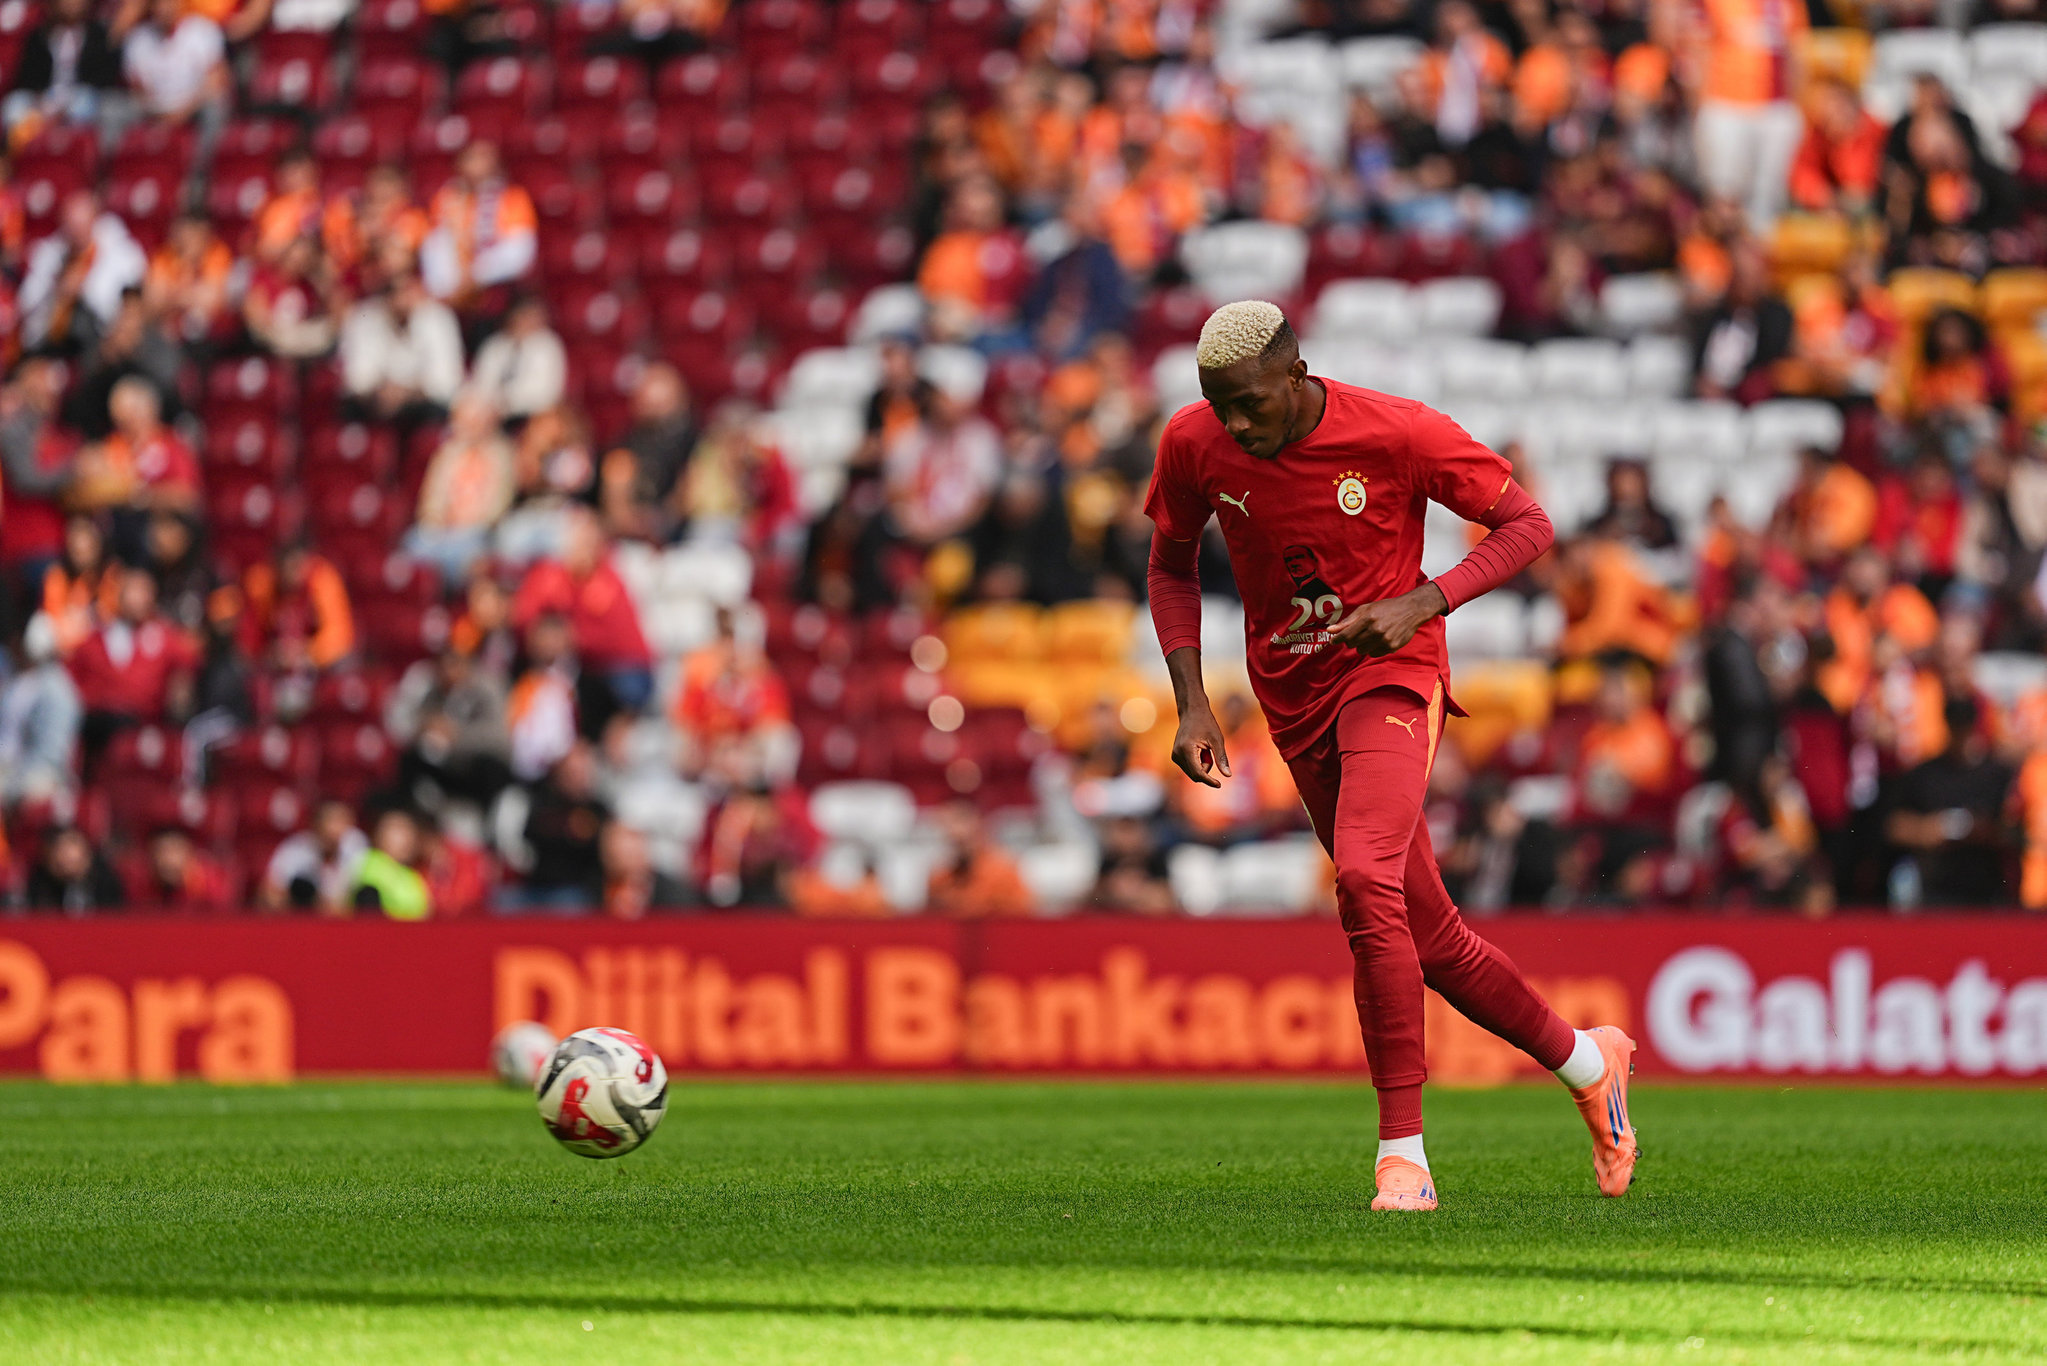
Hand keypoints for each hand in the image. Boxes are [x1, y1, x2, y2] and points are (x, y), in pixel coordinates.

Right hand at [1170, 698, 1230, 787]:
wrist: (1192, 712)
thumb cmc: (1206, 723)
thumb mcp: (1217, 740)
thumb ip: (1221, 758)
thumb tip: (1228, 775)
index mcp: (1186, 750)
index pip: (1198, 773)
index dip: (1209, 780)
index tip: (1219, 784)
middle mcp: (1177, 754)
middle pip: (1195, 774)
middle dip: (1207, 768)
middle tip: (1210, 752)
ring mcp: (1174, 756)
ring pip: (1193, 772)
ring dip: (1203, 765)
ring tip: (1205, 748)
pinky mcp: (1175, 756)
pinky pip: (1190, 767)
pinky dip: (1198, 762)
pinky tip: (1200, 749)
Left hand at [1328, 583, 1446, 656]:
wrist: (1411, 610)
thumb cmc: (1386, 608)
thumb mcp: (1366, 609)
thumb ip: (1348, 621)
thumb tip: (1330, 630)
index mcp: (1368, 618)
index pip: (1346, 634)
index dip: (1337, 639)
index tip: (1332, 641)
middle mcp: (1376, 630)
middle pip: (1353, 644)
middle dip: (1351, 639)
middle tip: (1358, 633)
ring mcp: (1385, 640)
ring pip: (1362, 651)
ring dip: (1362, 645)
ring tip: (1370, 635)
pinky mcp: (1392, 647)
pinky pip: (1374, 654)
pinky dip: (1373, 649)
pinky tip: (1379, 639)